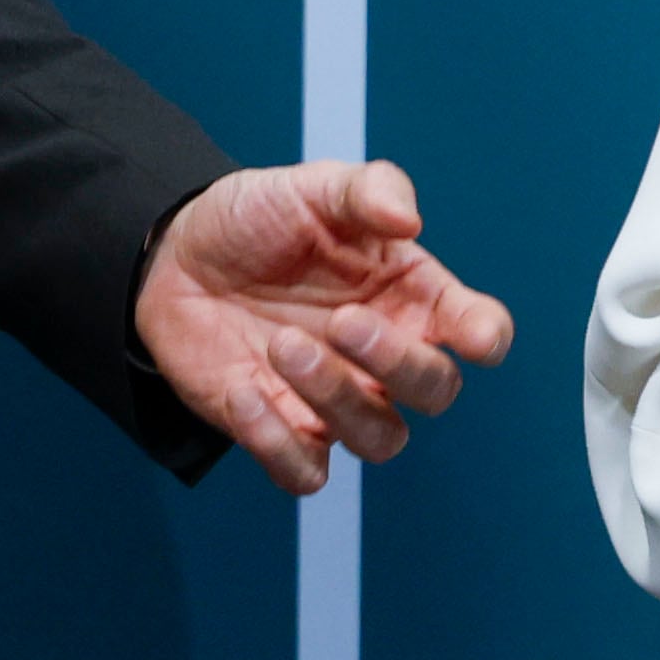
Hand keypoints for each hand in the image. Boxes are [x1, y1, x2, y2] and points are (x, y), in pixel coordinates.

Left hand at [133, 161, 515, 494]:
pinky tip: (243, 388)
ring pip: (378, 439)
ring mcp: (337, 400)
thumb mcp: (312, 187)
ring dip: (336, 399)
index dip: (485, 336)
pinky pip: (305, 472)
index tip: (468, 333)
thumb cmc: (259, 220)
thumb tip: (409, 220)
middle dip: (397, 363)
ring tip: (281, 345)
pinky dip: (277, 443)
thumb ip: (366, 190)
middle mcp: (384, 357)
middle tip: (341, 321)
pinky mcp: (283, 431)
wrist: (174, 256)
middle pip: (436, 391)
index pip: (479, 328)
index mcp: (411, 295)